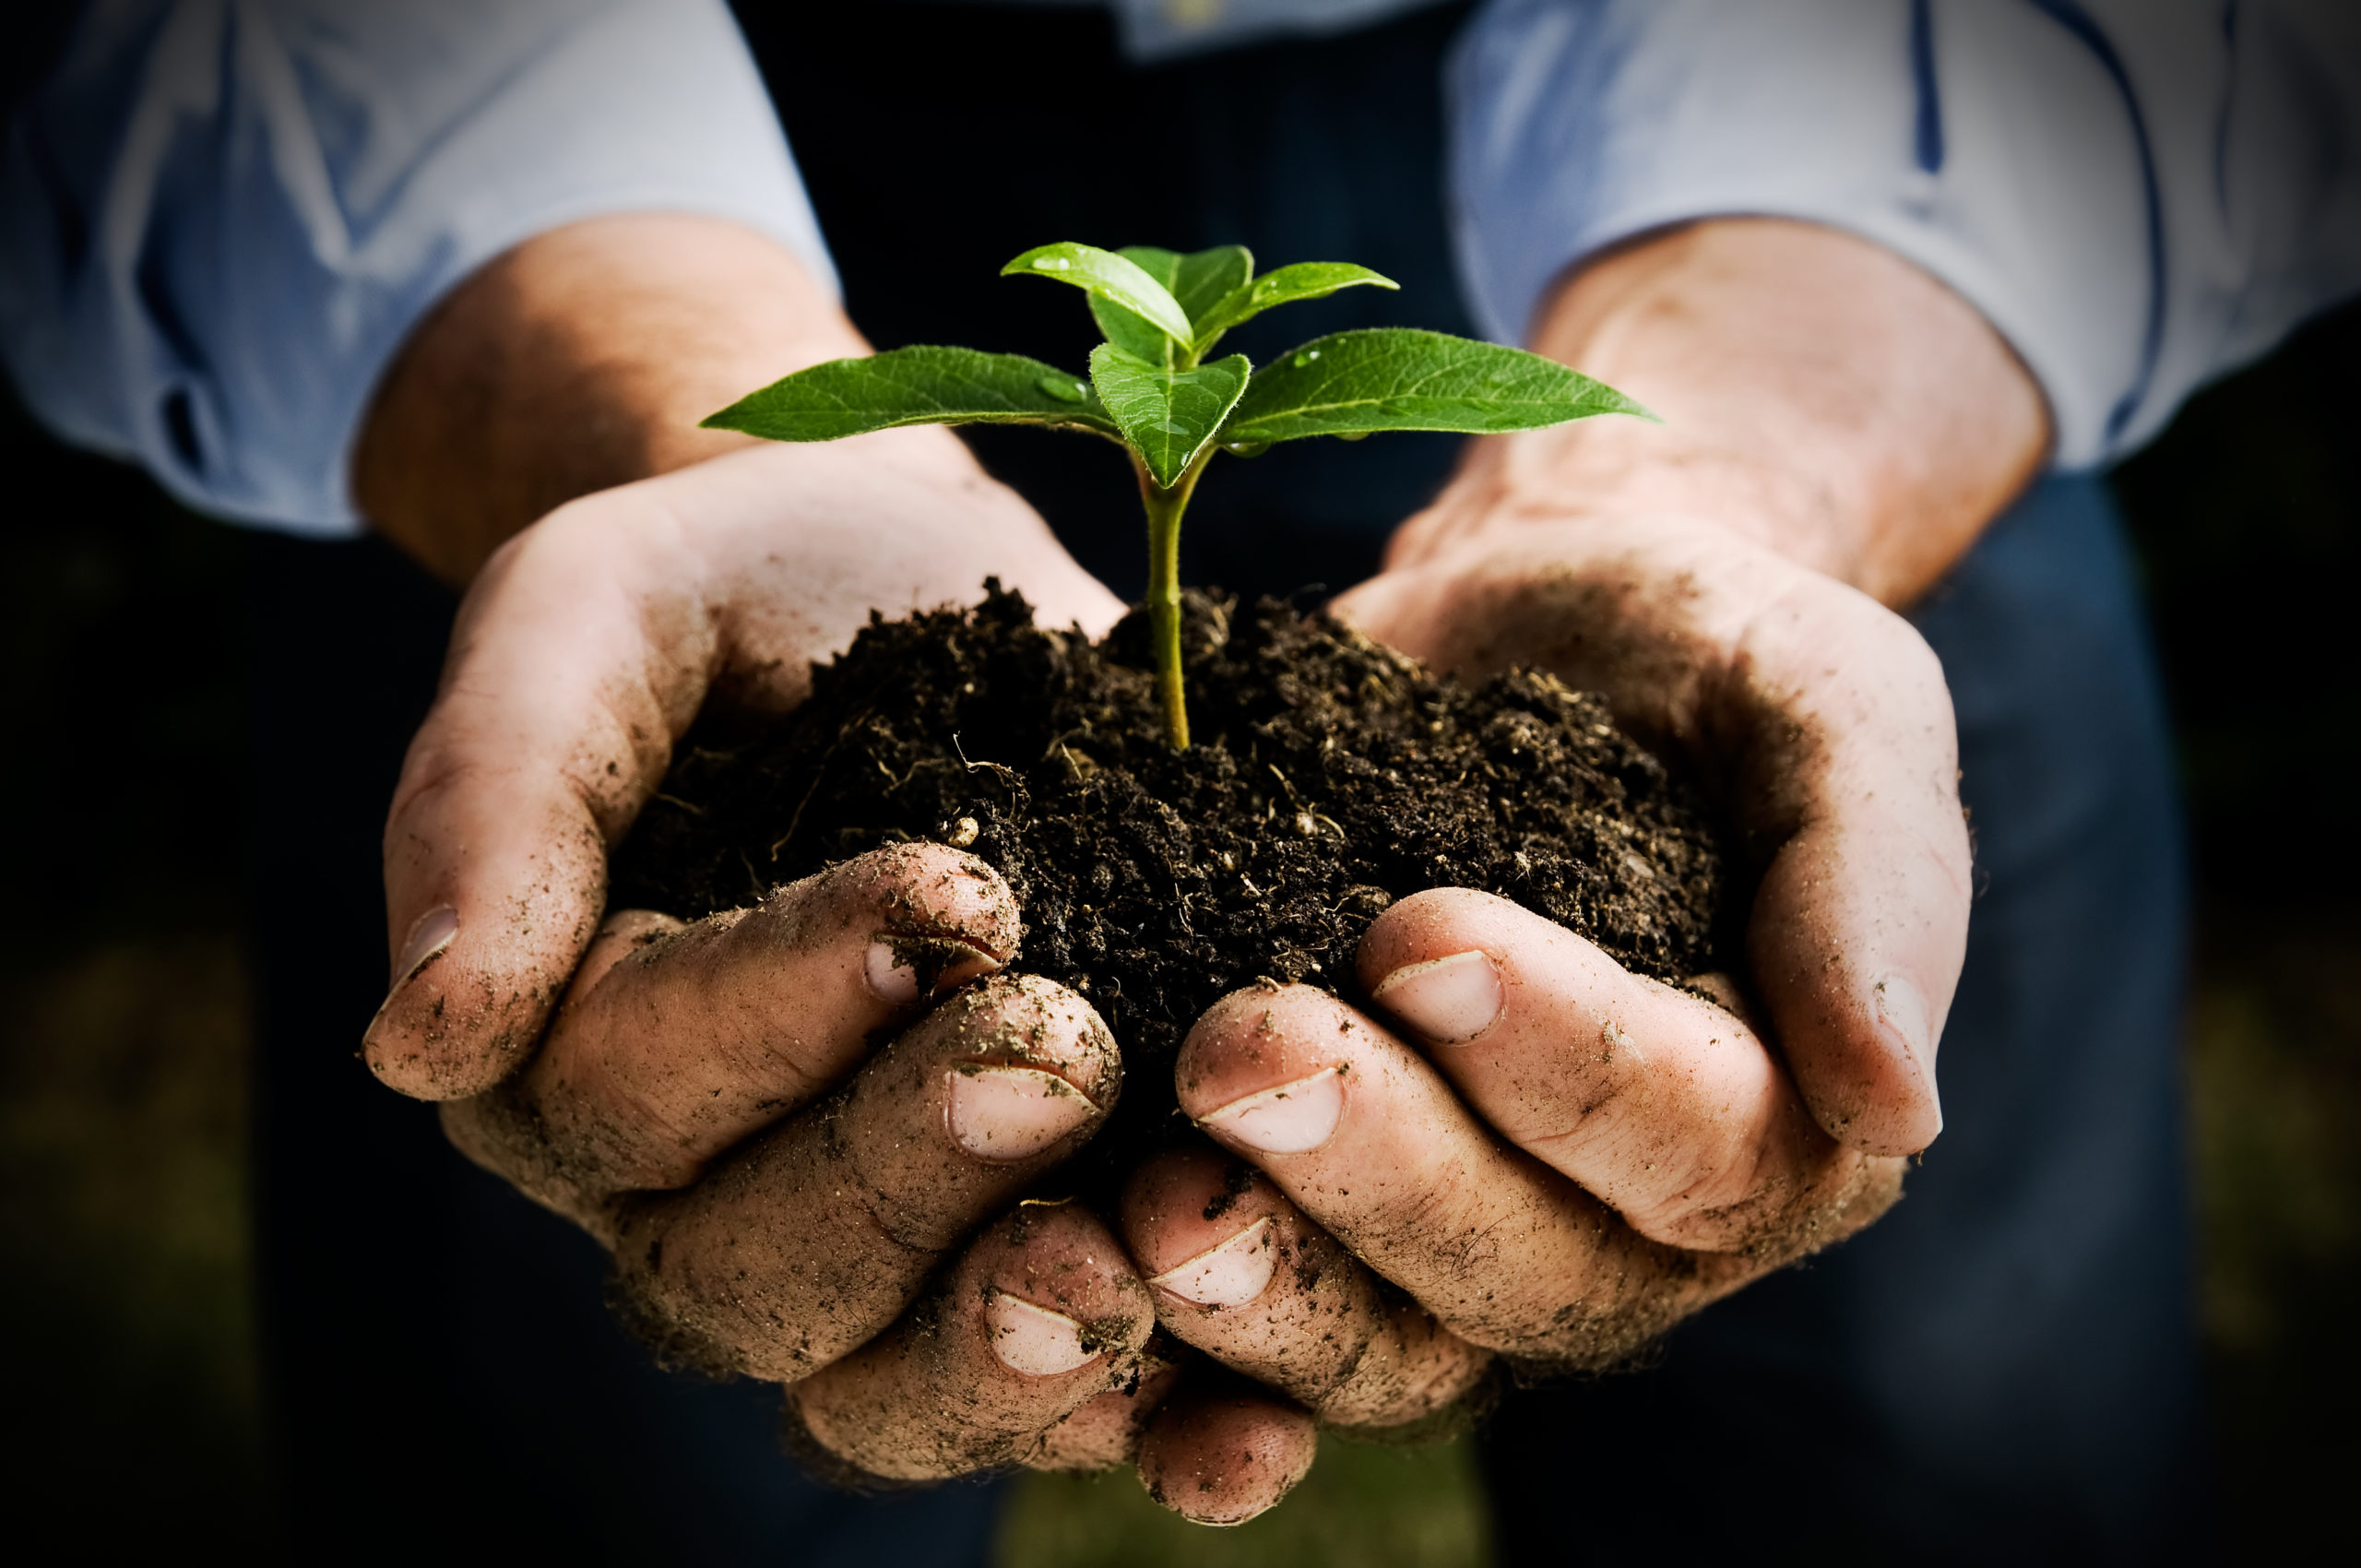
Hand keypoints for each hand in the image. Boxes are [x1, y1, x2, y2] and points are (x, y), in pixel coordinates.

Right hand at [358, 432, 1263, 1482]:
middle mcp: (692, 1184)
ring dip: (1007, 1346)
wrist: (900, 583)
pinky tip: (1245, 1406)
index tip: (953, 894)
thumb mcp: (587, 619)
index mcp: (560, 1050)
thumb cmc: (727, 590)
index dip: (781, 1020)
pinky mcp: (1021, 1236)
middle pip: (750, 1274)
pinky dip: (1148, 1409)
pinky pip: (1055, 1389)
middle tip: (1058, 1052)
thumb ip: (495, 798)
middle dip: (904, 1177)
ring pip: (884, 1384)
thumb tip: (420, 1040)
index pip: (630, 1093)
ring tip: (1137, 1252)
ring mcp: (863, 1239)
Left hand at [1117, 218, 2026, 1456]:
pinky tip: (1070, 1295)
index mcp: (1786, 1119)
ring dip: (1258, 1290)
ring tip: (1139, 1200)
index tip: (1418, 930)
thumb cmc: (1699, 655)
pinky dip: (1167, 1358)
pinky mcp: (1323, 1221)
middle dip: (1377, 1171)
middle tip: (1238, 1051)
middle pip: (1520, 1271)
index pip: (1695, 1144)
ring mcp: (1468, 1240)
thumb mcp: (1826, 702)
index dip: (1559, 1061)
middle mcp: (1631, 1228)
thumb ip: (1872, 878)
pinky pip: (1251, 1340)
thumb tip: (1898, 1109)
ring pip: (1382, 1341)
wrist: (1528, 632)